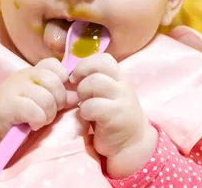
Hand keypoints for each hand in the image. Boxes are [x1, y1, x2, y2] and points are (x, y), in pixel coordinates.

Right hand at [0, 58, 75, 139]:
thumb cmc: (23, 114)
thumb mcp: (43, 101)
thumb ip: (61, 97)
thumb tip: (78, 96)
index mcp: (34, 72)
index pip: (54, 65)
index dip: (62, 80)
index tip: (59, 97)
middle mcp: (24, 75)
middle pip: (54, 82)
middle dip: (58, 101)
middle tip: (50, 112)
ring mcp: (15, 88)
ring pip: (46, 98)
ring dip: (48, 115)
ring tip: (41, 120)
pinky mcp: (8, 105)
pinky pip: (35, 111)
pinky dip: (38, 121)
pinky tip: (32, 124)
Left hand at [70, 53, 156, 177]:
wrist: (131, 143)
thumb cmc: (113, 116)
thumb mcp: (107, 94)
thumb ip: (95, 81)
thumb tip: (70, 75)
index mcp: (119, 78)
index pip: (104, 58)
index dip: (86, 65)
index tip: (78, 78)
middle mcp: (122, 85)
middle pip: (97, 67)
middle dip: (82, 78)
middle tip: (80, 93)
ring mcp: (121, 100)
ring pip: (94, 82)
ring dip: (83, 94)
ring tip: (85, 105)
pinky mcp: (115, 117)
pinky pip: (92, 106)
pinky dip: (85, 112)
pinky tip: (89, 118)